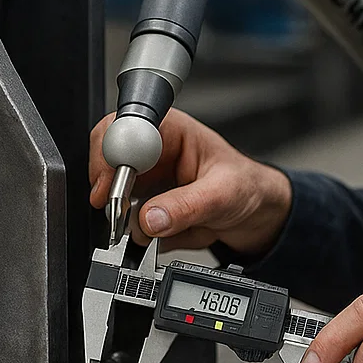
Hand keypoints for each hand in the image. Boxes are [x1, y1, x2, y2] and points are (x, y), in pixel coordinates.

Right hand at [88, 110, 292, 256]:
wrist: (255, 213)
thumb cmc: (246, 187)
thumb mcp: (223, 195)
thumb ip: (186, 206)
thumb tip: (149, 219)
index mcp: (171, 131)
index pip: (125, 128)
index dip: (111, 155)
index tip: (111, 186)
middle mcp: (153, 151)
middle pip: (107, 161)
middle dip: (111, 191)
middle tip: (122, 215)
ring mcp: (146, 179)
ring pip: (111, 195)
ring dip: (125, 218)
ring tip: (156, 229)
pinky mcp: (144, 204)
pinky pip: (125, 221)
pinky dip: (137, 234)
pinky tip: (164, 233)